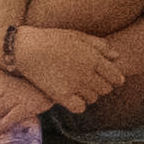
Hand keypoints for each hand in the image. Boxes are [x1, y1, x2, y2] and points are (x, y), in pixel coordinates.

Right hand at [3, 25, 120, 110]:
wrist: (27, 48)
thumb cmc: (53, 39)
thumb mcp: (78, 36)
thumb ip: (99, 46)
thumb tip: (116, 56)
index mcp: (93, 58)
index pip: (116, 77)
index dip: (116, 80)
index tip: (111, 79)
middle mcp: (87, 73)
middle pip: (106, 89)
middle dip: (102, 86)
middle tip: (93, 82)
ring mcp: (74, 85)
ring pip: (93, 98)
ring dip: (90, 94)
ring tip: (80, 87)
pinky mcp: (61, 95)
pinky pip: (80, 107)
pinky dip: (79, 104)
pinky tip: (73, 97)